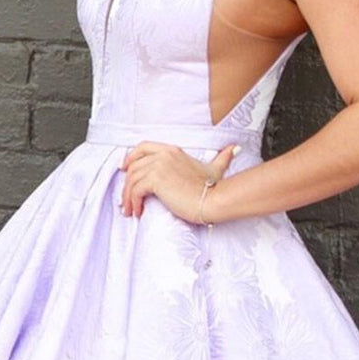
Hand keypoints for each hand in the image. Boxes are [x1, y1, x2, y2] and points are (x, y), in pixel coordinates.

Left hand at [119, 141, 239, 222]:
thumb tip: (234, 148)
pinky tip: (137, 212)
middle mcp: (163, 155)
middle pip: (133, 166)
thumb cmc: (214, 188)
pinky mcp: (156, 181)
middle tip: (126, 199)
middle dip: (126, 184)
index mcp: (172, 150)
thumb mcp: (216, 169)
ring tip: (130, 210)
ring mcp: (159, 166)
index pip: (142, 147)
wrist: (213, 200)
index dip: (130, 157)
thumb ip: (222, 158)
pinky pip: (135, 190)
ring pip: (132, 180)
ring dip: (127, 197)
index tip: (124, 169)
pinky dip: (133, 202)